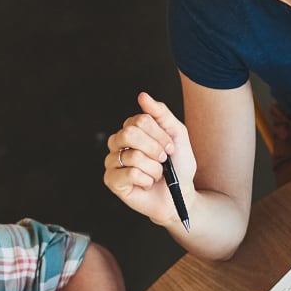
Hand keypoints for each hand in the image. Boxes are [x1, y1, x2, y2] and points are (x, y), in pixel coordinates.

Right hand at [104, 92, 194, 226]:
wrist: (179, 195)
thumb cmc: (178, 165)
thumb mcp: (177, 135)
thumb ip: (161, 114)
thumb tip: (142, 96)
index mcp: (132, 128)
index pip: (140, 120)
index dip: (160, 135)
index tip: (170, 147)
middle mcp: (118, 142)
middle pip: (129, 133)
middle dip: (154, 148)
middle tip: (163, 159)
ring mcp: (112, 161)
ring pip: (132, 155)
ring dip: (154, 167)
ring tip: (156, 174)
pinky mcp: (111, 180)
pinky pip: (129, 173)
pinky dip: (146, 180)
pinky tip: (147, 184)